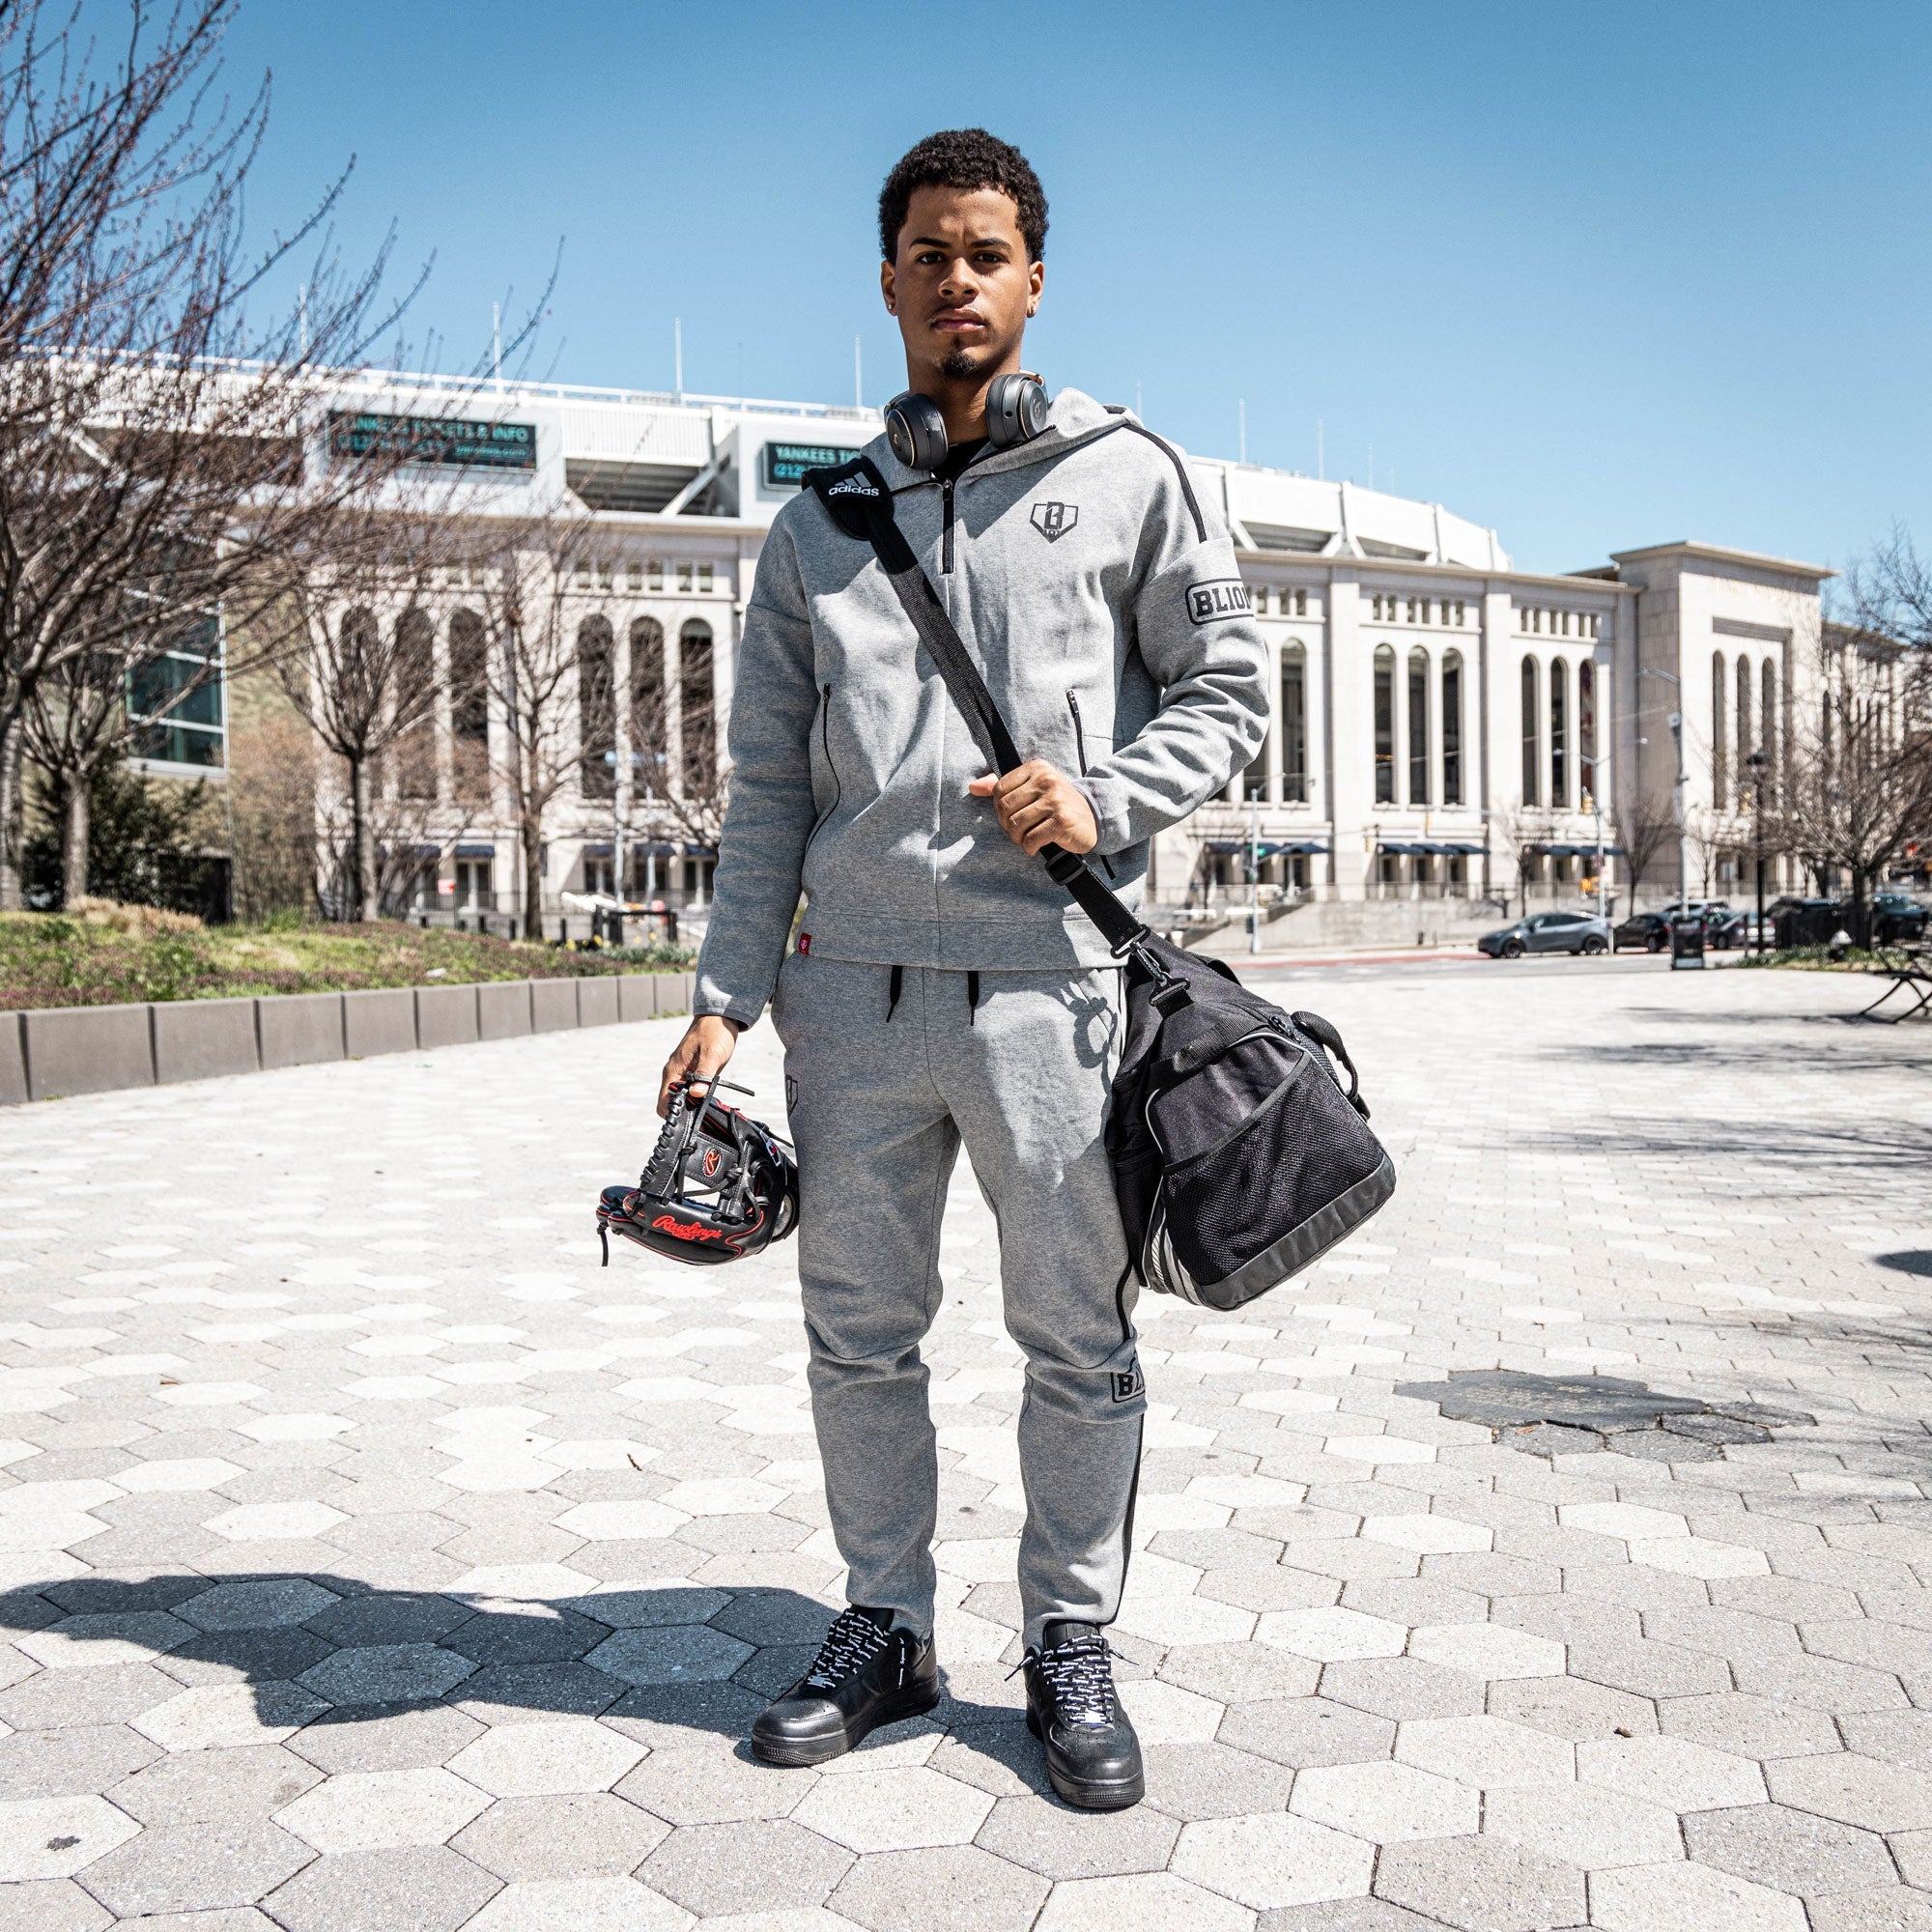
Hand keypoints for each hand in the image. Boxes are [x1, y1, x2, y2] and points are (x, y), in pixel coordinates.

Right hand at [657, 1015, 742, 1116]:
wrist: (720, 1016)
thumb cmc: (714, 1031)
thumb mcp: (711, 1054)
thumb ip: (704, 1075)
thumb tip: (696, 1094)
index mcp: (673, 1070)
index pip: (664, 1101)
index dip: (674, 1114)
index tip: (690, 1121)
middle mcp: (675, 1073)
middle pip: (673, 1102)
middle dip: (686, 1113)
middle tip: (704, 1121)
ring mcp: (684, 1073)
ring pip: (684, 1097)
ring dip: (694, 1105)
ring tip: (709, 1114)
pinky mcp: (694, 1072)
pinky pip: (692, 1090)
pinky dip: (700, 1097)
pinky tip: (711, 1101)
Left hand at [968, 760, 1098, 856]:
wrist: (1093, 818)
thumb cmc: (1056, 804)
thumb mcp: (1032, 789)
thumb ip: (1002, 786)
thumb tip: (972, 787)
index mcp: (1037, 768)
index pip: (999, 789)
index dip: (999, 809)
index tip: (1011, 816)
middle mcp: (1046, 779)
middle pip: (1005, 808)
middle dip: (1007, 826)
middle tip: (1018, 831)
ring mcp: (1056, 799)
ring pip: (1016, 824)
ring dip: (1017, 838)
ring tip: (1026, 838)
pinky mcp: (1062, 820)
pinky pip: (1031, 839)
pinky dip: (1029, 847)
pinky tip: (1036, 846)